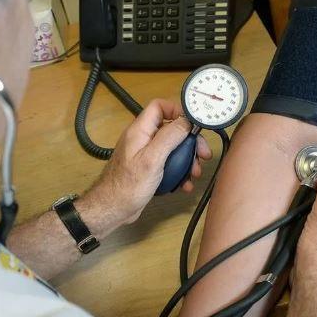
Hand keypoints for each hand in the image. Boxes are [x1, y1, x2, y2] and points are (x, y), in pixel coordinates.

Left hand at [80, 99, 211, 224]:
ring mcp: (145, 154)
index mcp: (140, 130)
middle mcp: (143, 139)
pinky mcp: (148, 169)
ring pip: (172, 149)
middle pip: (171, 129)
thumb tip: (186, 121)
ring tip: (195, 173)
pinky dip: (178, 172)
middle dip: (189, 141)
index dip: (178, 110)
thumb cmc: (128, 185)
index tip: (194, 124)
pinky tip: (185, 184)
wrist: (112, 209)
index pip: (159, 107)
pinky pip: (168, 164)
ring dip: (187, 159)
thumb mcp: (152, 159)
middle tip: (203, 154)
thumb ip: (169, 137)